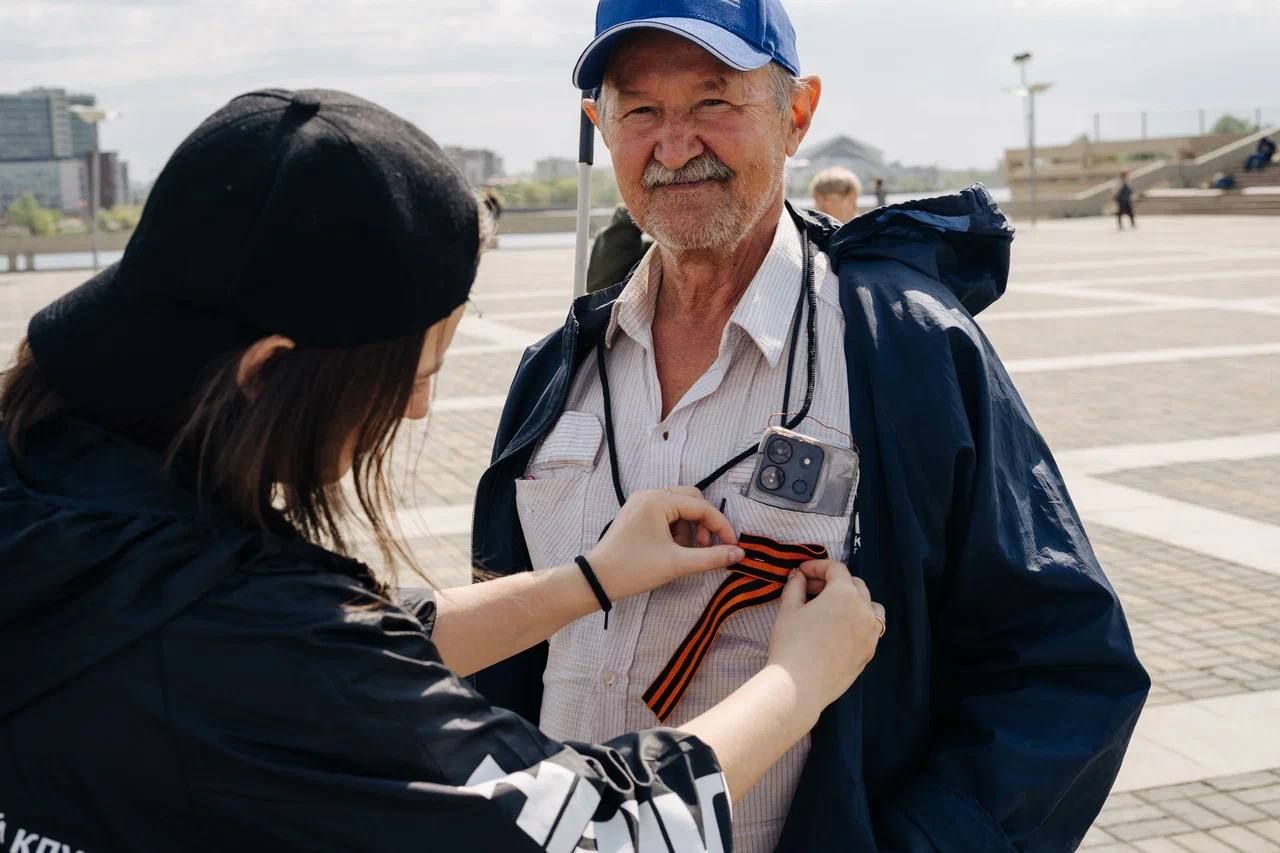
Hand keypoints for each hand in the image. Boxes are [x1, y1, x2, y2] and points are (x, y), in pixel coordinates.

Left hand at [585, 487, 743, 601]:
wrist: (596, 580)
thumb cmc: (634, 569)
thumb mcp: (676, 564)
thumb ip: (711, 557)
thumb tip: (739, 553)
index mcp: (658, 500)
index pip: (701, 506)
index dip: (720, 526)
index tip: (732, 546)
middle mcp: (649, 495)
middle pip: (691, 500)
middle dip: (704, 524)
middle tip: (707, 548)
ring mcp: (640, 503)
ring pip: (679, 507)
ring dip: (690, 527)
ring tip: (687, 552)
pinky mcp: (636, 514)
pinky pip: (666, 514)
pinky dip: (676, 529)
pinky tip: (673, 549)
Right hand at [766, 559, 883, 714]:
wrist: (800, 686)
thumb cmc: (791, 644)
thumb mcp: (788, 610)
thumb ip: (795, 587)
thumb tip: (798, 576)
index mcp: (844, 594)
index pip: (836, 569)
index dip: (817, 566)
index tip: (802, 572)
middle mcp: (864, 610)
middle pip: (854, 585)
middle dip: (832, 582)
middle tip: (810, 589)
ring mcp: (871, 633)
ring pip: (869, 606)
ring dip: (853, 600)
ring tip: (831, 608)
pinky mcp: (869, 652)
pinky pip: (869, 629)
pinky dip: (858, 622)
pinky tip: (837, 630)